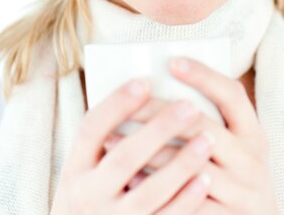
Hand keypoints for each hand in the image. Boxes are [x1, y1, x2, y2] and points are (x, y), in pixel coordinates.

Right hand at [51, 75, 214, 213]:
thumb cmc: (96, 196)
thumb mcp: (87, 171)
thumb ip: (108, 141)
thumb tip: (146, 91)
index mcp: (75, 169)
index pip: (91, 128)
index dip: (117, 104)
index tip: (144, 82)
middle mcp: (88, 196)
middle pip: (125, 158)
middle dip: (158, 130)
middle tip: (190, 106)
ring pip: (149, 192)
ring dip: (181, 164)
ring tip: (208, 139)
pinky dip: (185, 200)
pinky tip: (204, 179)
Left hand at [104, 57, 279, 214]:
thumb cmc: (233, 179)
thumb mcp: (235, 149)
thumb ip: (211, 123)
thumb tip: (159, 89)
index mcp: (254, 135)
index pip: (232, 95)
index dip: (205, 76)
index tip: (173, 62)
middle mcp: (252, 161)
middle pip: (202, 125)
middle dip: (159, 112)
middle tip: (127, 102)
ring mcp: (241, 193)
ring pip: (187, 164)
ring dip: (147, 149)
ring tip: (113, 138)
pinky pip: (185, 201)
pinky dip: (155, 186)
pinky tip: (130, 177)